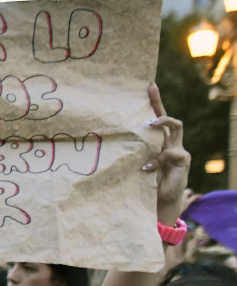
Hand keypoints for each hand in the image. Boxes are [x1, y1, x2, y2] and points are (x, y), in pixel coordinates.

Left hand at [143, 84, 189, 225]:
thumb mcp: (134, 164)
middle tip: (150, 91)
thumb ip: (129, 152)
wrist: (160, 200)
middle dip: (159, 103)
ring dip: (162, 123)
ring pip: (176, 127)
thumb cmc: (144, 181)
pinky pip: (170, 154)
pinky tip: (145, 168)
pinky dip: (156, 160)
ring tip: (148, 125)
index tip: (148, 85)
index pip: (157, 116)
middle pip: (168, 116)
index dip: (155, 101)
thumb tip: (103, 142)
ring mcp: (178, 149)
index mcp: (158, 140)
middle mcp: (170, 141)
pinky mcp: (183, 160)